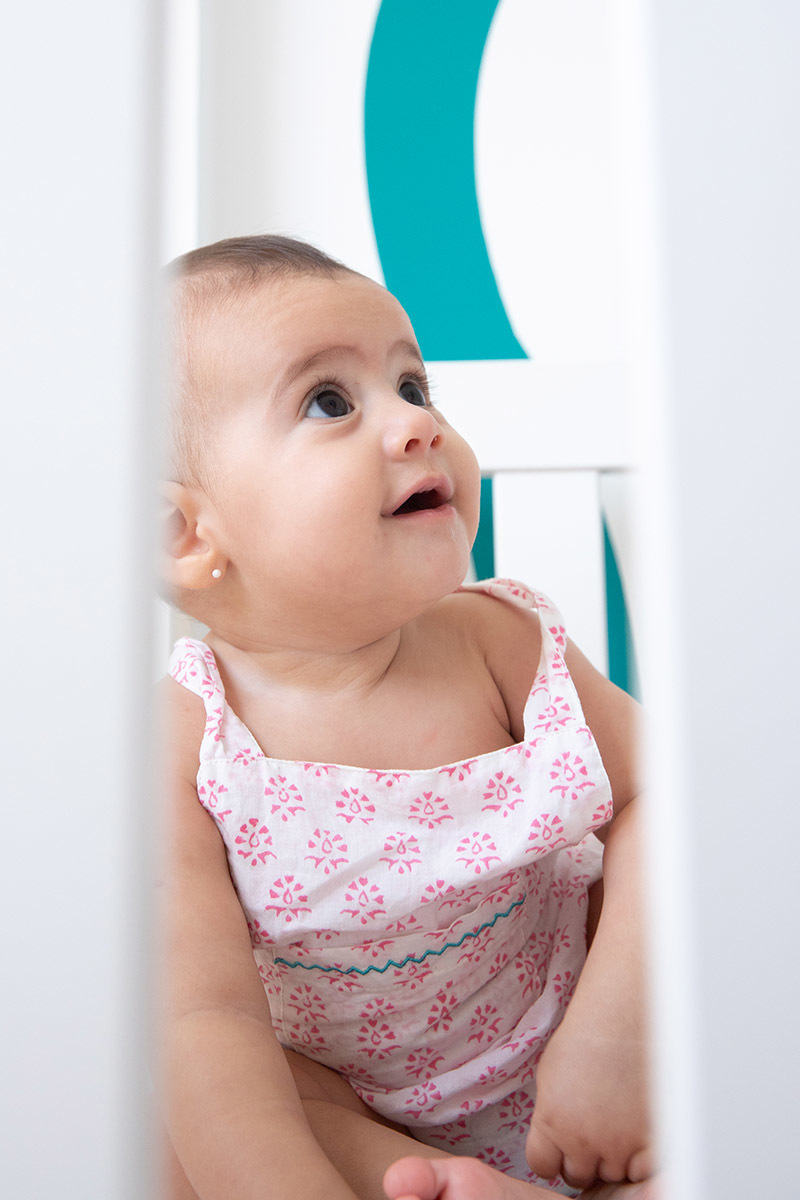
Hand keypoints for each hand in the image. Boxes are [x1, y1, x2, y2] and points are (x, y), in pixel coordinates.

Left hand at [525, 1004, 652, 1188]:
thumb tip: (553, 1140)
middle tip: (594, 1132)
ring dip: (614, 1157)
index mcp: (552, 1123)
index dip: (552, 1157)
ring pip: (613, 1174)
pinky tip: (638, 1130)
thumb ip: (550, 1116)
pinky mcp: (652, 1142)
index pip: (543, 1166)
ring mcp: (620, 1144)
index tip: (561, 1147)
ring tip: (618, 1123)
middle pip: (578, 1175)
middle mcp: (584, 1141)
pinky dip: (642, 1159)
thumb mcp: (550, 1077)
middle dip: (584, 1159)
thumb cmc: (585, 1038)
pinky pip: (643, 1172)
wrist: (623, 1018)